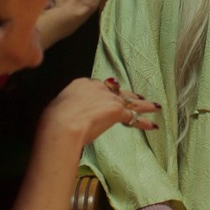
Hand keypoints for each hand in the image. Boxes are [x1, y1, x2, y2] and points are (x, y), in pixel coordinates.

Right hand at [38, 77, 159, 145]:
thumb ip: (68, 107)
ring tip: (154, 107)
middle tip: (139, 97)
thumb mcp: (58, 107)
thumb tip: (69, 114)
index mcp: (81, 84)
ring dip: (143, 105)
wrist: (63, 126)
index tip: (111, 97)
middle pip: (118, 91)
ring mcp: (109, 98)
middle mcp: (98, 87)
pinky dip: (143, 122)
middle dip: (129, 96)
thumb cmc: (54, 121)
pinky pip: (134, 117)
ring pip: (130, 101)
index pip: (99, 87)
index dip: (107, 94)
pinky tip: (151, 125)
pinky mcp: (117, 110)